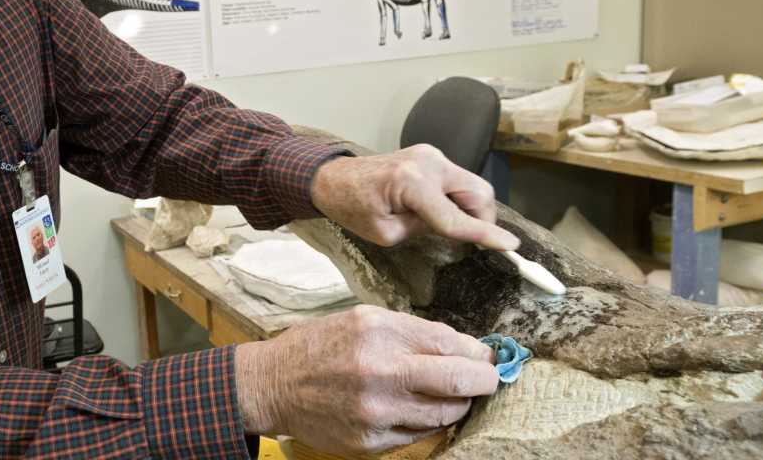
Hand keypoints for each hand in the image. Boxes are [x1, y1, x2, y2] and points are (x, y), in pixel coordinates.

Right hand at [233, 306, 498, 452]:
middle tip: (489, 380)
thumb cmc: (320, 347)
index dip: (480, 354)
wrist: (273, 385)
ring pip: (445, 415)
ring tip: (449, 395)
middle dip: (485, 381)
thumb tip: (468, 348)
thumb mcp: (363, 320)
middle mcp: (380, 372)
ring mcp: (376, 412)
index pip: (452, 345)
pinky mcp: (370, 442)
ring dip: (457, 405)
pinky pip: (419, 435)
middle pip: (459, 382)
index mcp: (380, 332)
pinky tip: (415, 410)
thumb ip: (414, 332)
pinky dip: (426, 423)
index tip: (488, 358)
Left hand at [309, 146, 517, 250]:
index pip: (457, 217)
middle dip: (483, 220)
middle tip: (473, 241)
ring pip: (472, 185)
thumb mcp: (386, 233)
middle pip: (479, 193)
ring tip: (450, 226)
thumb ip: (425, 229)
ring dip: (470, 209)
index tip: (511, 247)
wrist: (332, 177)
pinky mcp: (430, 155)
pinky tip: (440, 210)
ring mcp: (431, 154)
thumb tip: (453, 226)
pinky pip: (457, 180)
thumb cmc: (352, 207)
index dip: (485, 236)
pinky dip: (457, 198)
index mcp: (413, 184)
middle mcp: (428, 162)